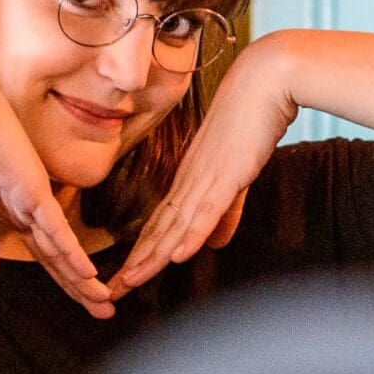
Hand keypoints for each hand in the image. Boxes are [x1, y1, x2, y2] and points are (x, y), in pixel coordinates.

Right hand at [0, 67, 112, 316]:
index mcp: (13, 210)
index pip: (45, 251)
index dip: (62, 277)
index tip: (80, 298)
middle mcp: (31, 209)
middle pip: (61, 256)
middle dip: (82, 286)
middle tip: (105, 310)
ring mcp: (36, 200)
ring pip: (64, 249)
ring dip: (83, 279)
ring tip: (104, 302)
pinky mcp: (35, 192)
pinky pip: (56, 229)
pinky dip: (71, 253)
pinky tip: (88, 275)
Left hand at [109, 38, 296, 290]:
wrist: (265, 81)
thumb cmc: (252, 118)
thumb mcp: (238, 171)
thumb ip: (227, 208)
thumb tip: (217, 243)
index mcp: (190, 180)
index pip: (160, 225)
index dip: (141, 254)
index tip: (123, 278)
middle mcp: (190, 181)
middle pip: (156, 231)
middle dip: (133, 264)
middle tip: (109, 292)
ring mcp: (206, 178)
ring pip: (174, 227)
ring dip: (151, 257)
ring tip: (129, 283)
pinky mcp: (227, 174)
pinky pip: (206, 210)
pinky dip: (191, 235)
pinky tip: (176, 256)